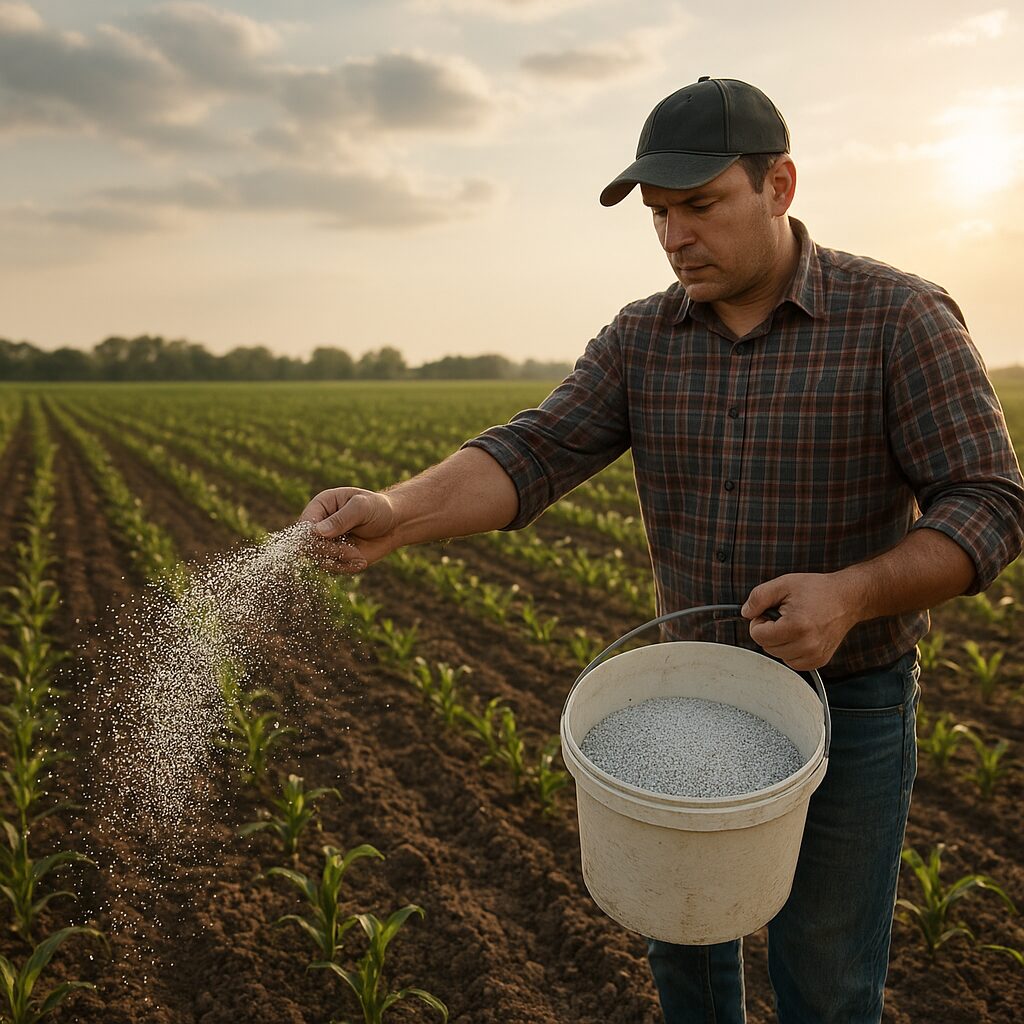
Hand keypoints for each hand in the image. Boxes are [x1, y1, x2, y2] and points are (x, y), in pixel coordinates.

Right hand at [300, 487, 397, 574]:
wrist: (395, 524)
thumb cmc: (379, 509)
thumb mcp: (362, 508)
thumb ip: (341, 519)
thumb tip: (317, 532)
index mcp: (322, 505)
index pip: (305, 523)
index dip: (312, 535)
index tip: (330, 540)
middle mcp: (319, 524)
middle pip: (308, 544)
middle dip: (330, 550)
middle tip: (350, 551)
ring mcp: (326, 541)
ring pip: (319, 558)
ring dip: (340, 560)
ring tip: (358, 556)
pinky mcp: (335, 556)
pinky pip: (331, 568)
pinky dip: (346, 568)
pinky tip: (361, 561)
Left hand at [741, 572, 864, 670]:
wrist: (847, 598)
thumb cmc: (817, 590)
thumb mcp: (783, 584)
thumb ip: (759, 597)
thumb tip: (745, 613)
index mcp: (797, 626)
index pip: (758, 636)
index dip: (759, 622)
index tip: (768, 613)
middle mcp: (808, 645)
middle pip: (767, 647)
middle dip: (769, 631)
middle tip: (783, 616)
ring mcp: (815, 655)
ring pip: (778, 655)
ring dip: (780, 642)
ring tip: (794, 624)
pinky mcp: (819, 661)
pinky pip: (792, 662)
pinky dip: (791, 650)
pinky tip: (800, 635)